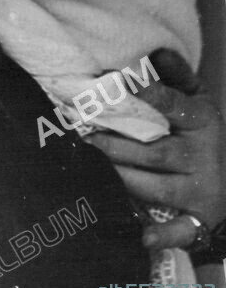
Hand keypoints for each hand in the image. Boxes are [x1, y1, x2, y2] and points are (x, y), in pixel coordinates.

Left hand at [85, 49, 225, 251]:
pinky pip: (181, 231)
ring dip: (121, 178)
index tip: (113, 81)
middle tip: (84, 135)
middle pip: (154, 151)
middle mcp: (202, 156)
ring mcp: (201, 189)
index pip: (170, 104)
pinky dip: (163, 236)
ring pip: (155, 186)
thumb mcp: (196, 99)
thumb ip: (176, 75)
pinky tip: (143, 237)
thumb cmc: (199, 132)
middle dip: (116, 145)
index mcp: (201, 121)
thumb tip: (157, 50)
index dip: (143, 92)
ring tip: (91, 165)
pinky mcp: (198, 219)